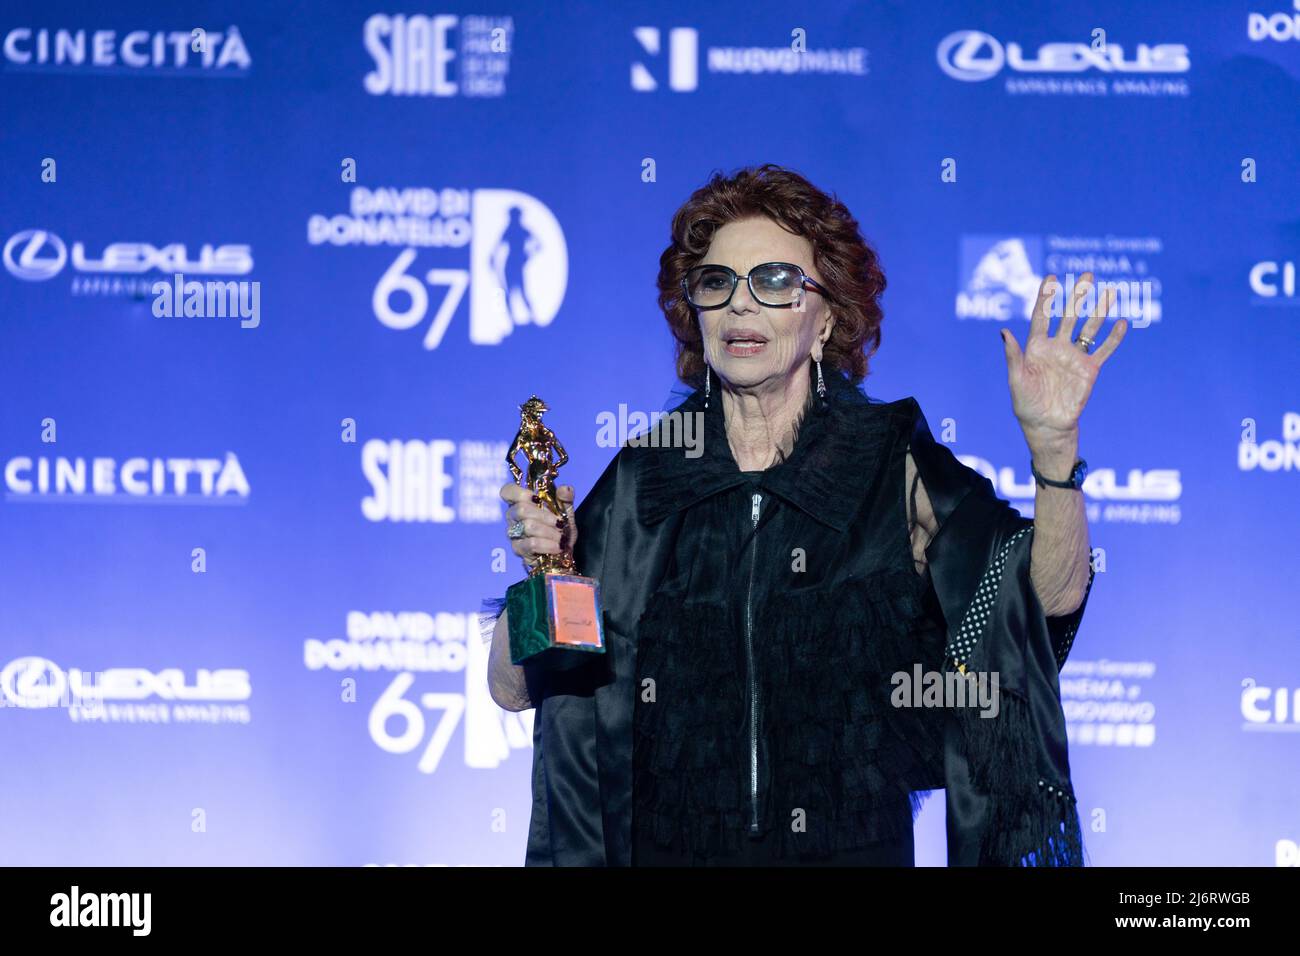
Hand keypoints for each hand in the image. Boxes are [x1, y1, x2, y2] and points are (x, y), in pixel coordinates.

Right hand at [499, 483, 575, 568]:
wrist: (562, 549)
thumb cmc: (559, 526)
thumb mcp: (566, 509)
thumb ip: (565, 497)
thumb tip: (565, 489)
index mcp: (521, 502)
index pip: (508, 491)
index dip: (519, 493)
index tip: (537, 498)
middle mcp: (513, 516)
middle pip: (521, 510)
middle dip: (545, 516)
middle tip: (559, 523)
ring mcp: (513, 533)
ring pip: (527, 527)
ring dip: (549, 531)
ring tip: (561, 537)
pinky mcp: (518, 549)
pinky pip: (531, 544)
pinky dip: (547, 545)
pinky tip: (557, 547)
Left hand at [1001, 271, 1127, 456]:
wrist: (1047, 426)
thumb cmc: (1026, 404)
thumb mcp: (1016, 379)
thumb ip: (1013, 355)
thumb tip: (1003, 331)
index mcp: (1036, 347)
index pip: (1042, 315)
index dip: (1046, 296)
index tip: (1051, 277)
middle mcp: (1057, 347)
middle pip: (1069, 315)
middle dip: (1077, 295)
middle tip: (1087, 274)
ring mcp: (1075, 357)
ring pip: (1090, 328)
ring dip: (1099, 310)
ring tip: (1110, 291)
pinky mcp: (1090, 369)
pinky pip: (1105, 350)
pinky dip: (1114, 338)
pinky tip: (1122, 323)